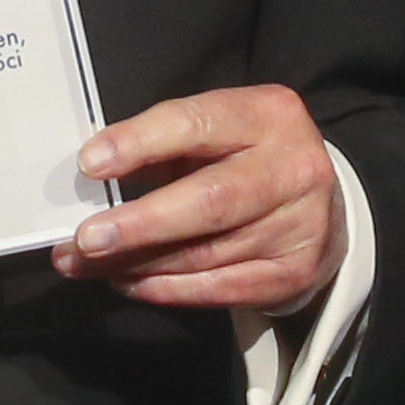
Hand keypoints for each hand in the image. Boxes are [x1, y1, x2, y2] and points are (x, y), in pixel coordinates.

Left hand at [58, 83, 339, 317]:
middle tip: (86, 239)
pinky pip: (218, 288)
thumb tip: (93, 179)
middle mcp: (293, 168)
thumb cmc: (246, 161)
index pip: (196, 123)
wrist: (318, 208)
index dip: (141, 142)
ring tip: (88, 263)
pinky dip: (165, 289)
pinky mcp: (293, 274)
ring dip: (138, 263)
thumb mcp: (215, 135)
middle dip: (140, 223)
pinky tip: (128, 281)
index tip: (90, 163)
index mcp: (268, 115)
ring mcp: (299, 226)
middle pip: (209, 200)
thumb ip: (163, 150)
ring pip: (205, 254)